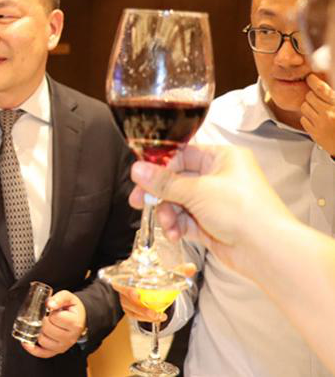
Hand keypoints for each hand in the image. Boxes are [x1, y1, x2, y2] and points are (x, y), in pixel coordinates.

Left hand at [22, 291, 85, 357]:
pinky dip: (32, 349)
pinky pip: (42, 353)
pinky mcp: (56, 351)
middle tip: (44, 316)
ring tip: (40, 325)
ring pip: (43, 341)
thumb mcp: (69, 298)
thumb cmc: (72, 309)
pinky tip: (26, 342)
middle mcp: (70, 338)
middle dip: (42, 321)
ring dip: (38, 331)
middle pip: (47, 329)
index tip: (51, 310)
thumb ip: (59, 298)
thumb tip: (49, 303)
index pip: (56, 318)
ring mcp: (63, 346)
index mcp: (75, 324)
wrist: (79, 320)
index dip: (50, 312)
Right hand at [112, 263, 196, 322]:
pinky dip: (146, 318)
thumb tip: (191, 267)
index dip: (126, 289)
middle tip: (150, 311)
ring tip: (158, 316)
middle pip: (125, 298)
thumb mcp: (163, 272)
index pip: (121, 281)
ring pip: (130, 308)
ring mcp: (125, 299)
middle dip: (136, 304)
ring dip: (144, 314)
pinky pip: (135, 315)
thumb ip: (177, 271)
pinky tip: (158, 318)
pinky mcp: (129, 309)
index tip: (136, 294)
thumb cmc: (150, 276)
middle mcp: (123, 287)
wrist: (144, 283)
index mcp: (127, 274)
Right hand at [128, 145, 294, 273]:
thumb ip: (164, 182)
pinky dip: (177, 227)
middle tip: (139, 201)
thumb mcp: (197, 191)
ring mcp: (215, 202)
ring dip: (168, 213)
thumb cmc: (244, 211)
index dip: (159, 165)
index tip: (140, 175)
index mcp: (222, 158)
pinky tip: (174, 234)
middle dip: (159, 193)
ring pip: (178, 202)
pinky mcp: (211, 223)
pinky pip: (185, 221)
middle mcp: (219, 177)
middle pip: (177, 180)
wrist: (267, 250)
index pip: (183, 154)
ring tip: (167, 224)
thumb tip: (137, 170)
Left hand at [301, 74, 334, 155]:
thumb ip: (332, 99)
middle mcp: (329, 114)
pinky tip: (316, 121)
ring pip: (304, 107)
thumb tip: (321, 87)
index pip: (322, 90)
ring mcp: (320, 124)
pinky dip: (308, 118)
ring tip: (318, 111)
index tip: (310, 78)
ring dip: (309, 107)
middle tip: (318, 100)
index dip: (314, 81)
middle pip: (310, 97)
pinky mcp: (314, 133)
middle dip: (312, 96)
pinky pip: (303, 119)